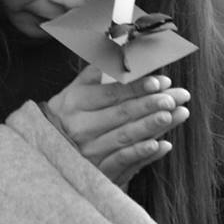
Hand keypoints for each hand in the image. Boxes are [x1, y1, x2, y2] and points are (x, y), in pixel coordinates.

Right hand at [44, 65, 189, 185]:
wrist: (47, 152)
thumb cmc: (66, 116)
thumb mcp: (73, 90)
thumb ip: (96, 72)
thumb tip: (120, 51)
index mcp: (76, 102)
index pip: (112, 93)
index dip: (137, 87)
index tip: (160, 81)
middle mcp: (81, 126)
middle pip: (122, 114)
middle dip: (152, 104)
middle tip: (176, 96)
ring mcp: (88, 151)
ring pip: (125, 137)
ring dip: (152, 126)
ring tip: (176, 114)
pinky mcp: (96, 171)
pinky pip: (122, 162)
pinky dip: (143, 154)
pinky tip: (162, 145)